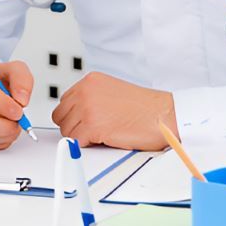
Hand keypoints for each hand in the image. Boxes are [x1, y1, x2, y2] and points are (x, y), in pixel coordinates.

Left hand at [51, 71, 175, 149]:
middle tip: (92, 131)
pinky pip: (75, 141)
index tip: (85, 121)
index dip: (75, 115)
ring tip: (102, 134)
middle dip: (74, 126)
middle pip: (61, 115)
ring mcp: (87, 108)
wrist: (164, 115)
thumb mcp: (112, 91)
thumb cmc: (145, 107)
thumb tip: (76, 113)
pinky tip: (104, 139)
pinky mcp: (92, 126)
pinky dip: (87, 144)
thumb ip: (92, 97)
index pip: (65, 101)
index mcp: (90, 81)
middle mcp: (86, 91)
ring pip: (67, 130)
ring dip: (81, 136)